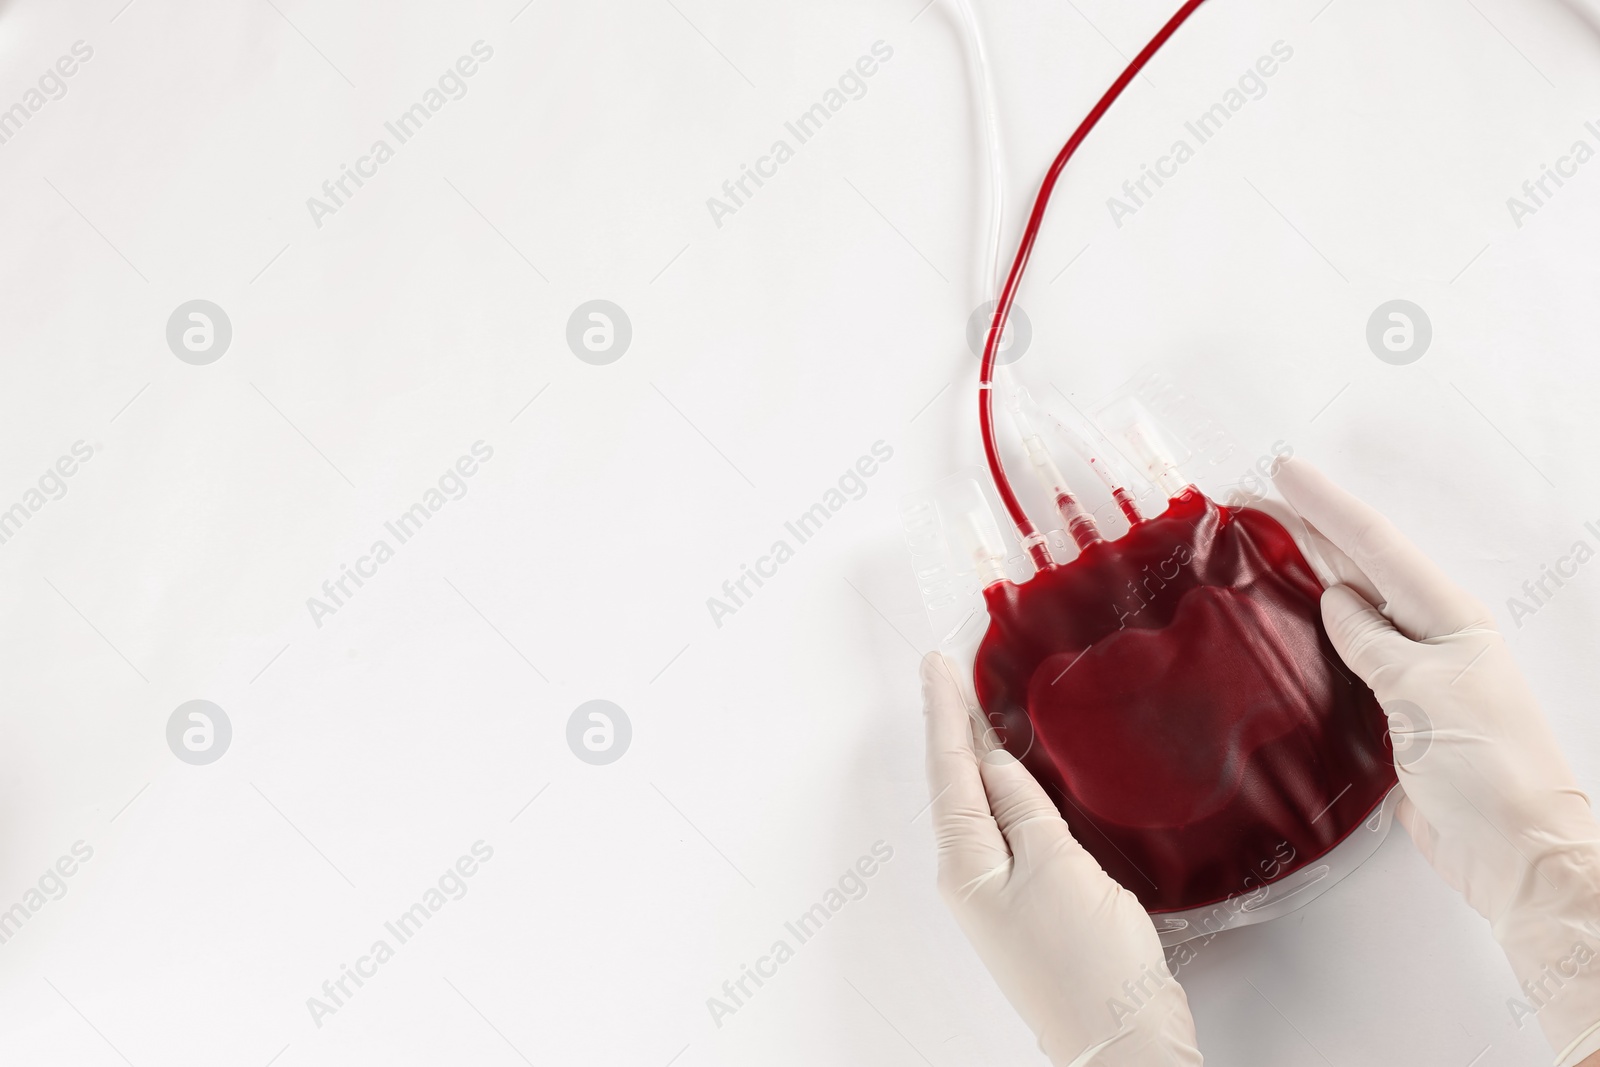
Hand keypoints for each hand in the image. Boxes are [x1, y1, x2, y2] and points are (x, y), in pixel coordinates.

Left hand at [920, 652, 1203, 1064]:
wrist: (1121, 1041)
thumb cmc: (1090, 961)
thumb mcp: (1056, 865)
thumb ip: (1023, 808)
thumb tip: (993, 763)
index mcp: (965, 864)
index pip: (949, 769)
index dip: (945, 712)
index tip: (935, 663)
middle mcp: (969, 878)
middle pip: (954, 785)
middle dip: (950, 728)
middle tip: (945, 672)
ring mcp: (995, 895)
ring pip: (978, 807)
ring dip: (974, 757)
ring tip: (969, 709)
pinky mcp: (1028, 907)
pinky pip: (1004, 832)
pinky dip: (1004, 794)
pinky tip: (1013, 779)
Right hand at [1274, 457, 1599, 1066]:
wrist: (1512, 853)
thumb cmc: (1484, 766)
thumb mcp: (1424, 691)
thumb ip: (1372, 641)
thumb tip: (1334, 600)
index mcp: (1448, 618)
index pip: (1376, 547)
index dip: (1325, 507)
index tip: (1279, 472)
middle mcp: (1428, 638)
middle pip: (1357, 571)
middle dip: (1304, 532)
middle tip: (1244, 502)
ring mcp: (1409, 677)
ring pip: (1344, 614)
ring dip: (1300, 580)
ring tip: (1248, 551)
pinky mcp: (1389, 717)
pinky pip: (1339, 663)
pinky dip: (1305, 640)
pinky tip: (1275, 630)